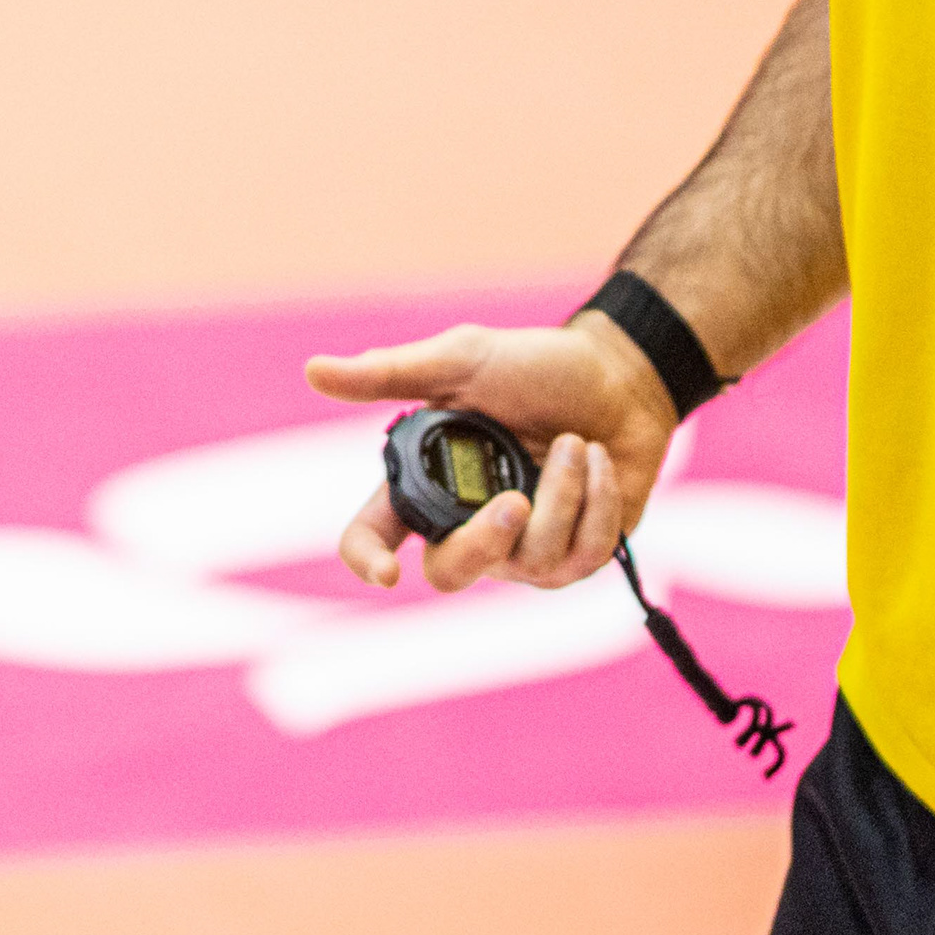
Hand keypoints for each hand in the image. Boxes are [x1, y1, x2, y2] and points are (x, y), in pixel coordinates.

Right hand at [303, 318, 676, 593]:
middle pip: (449, 574)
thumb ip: (392, 373)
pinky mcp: (577, 555)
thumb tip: (313, 371)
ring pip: (528, 563)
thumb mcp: (463, 361)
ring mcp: (524, 548)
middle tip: (516, 501)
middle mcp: (467, 523)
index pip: (373, 535)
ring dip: (562, 494)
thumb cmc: (535, 366)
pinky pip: (582, 556)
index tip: (386, 572)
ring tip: (576, 442)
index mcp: (427, 481)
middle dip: (484, 542)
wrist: (621, 376)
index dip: (368, 560)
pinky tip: (598, 460)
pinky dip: (597, 500)